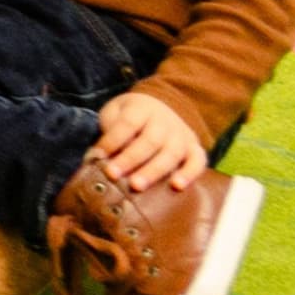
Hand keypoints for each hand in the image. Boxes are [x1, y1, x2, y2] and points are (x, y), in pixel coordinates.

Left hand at [90, 90, 208, 194]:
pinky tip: (177, 186)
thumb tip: (99, 155)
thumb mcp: (115, 113)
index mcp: (142, 109)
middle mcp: (165, 121)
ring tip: (137, 186)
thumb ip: (110, 129)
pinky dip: (190, 173)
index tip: (97, 154)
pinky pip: (198, 161)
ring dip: (154, 171)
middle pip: (150, 140)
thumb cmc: (129, 117)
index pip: (128, 123)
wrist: (159, 107)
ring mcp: (182, 135)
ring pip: (172, 153)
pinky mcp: (194, 148)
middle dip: (130, 159)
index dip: (113, 139)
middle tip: (112, 174)